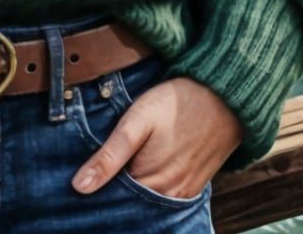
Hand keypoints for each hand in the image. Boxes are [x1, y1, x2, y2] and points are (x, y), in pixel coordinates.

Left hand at [70, 74, 240, 199]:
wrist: (223, 97)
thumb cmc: (176, 104)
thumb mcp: (137, 121)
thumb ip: (109, 155)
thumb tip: (79, 187)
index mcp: (150, 184)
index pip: (113, 202)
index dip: (98, 192)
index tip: (82, 183)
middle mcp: (168, 198)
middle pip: (132, 206)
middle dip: (115, 195)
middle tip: (99, 175)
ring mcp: (183, 195)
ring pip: (148, 204)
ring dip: (132, 193)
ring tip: (121, 171)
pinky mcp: (194, 188)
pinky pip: (166, 198)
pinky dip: (151, 190)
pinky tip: (143, 172)